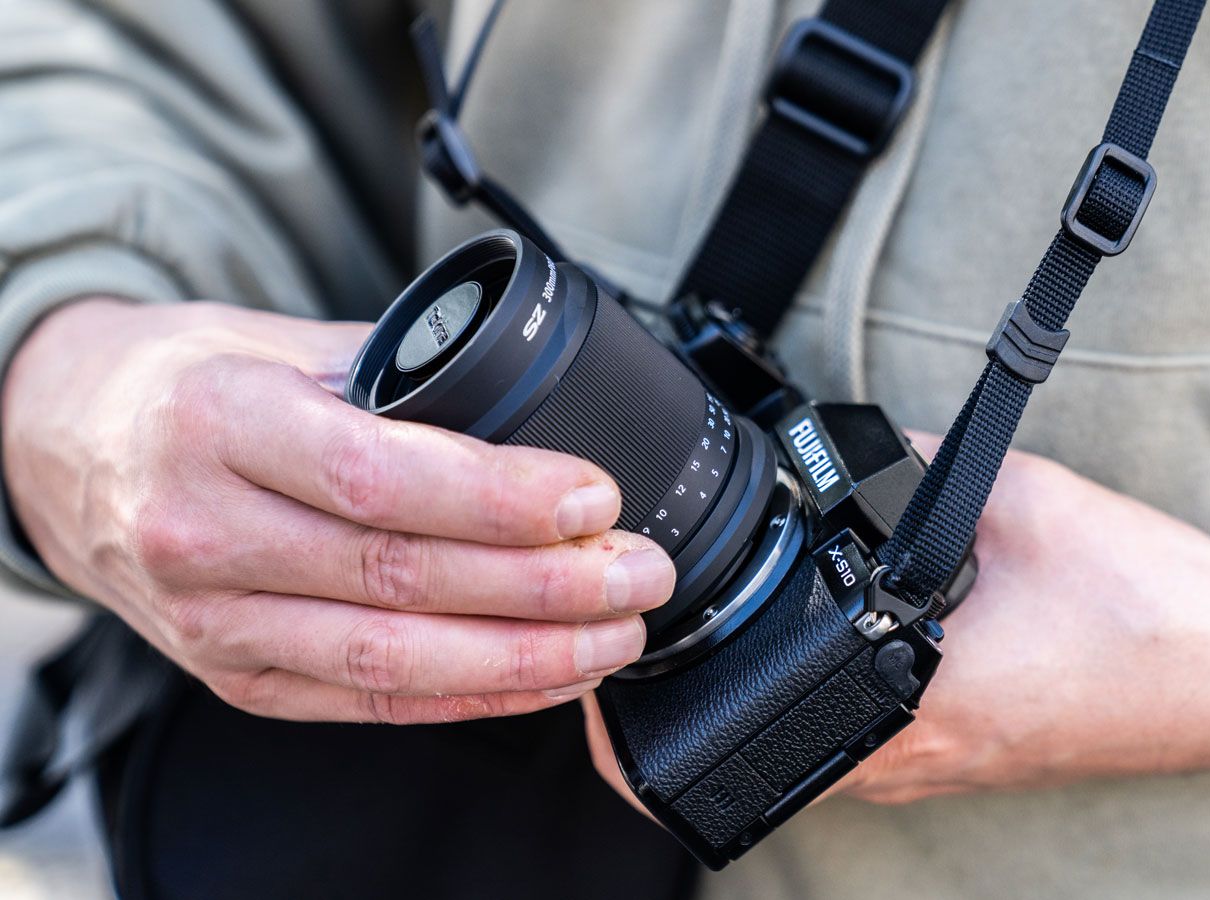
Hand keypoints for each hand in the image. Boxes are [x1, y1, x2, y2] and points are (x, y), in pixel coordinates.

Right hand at [2, 299, 676, 723]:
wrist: (66, 442)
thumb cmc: (188, 382)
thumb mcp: (275, 340)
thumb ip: (396, 375)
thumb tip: (537, 408)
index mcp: (219, 420)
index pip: (376, 474)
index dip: (498, 496)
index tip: (594, 497)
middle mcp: (204, 530)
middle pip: (400, 577)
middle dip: (545, 585)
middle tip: (638, 572)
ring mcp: (213, 619)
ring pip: (391, 658)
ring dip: (525, 656)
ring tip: (616, 635)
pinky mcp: (234, 677)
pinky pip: (370, 701)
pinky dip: (471, 695)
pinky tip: (548, 676)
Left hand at [583, 442, 1209, 810]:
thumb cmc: (1153, 604)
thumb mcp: (1016, 499)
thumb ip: (910, 466)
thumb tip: (844, 446)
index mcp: (909, 701)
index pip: (736, 734)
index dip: (650, 712)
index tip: (618, 653)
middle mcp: (911, 758)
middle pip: (749, 757)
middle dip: (686, 700)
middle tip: (666, 620)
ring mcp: (937, 771)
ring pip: (800, 755)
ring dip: (751, 697)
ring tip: (732, 620)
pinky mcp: (966, 757)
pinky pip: (858, 744)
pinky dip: (817, 697)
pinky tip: (837, 634)